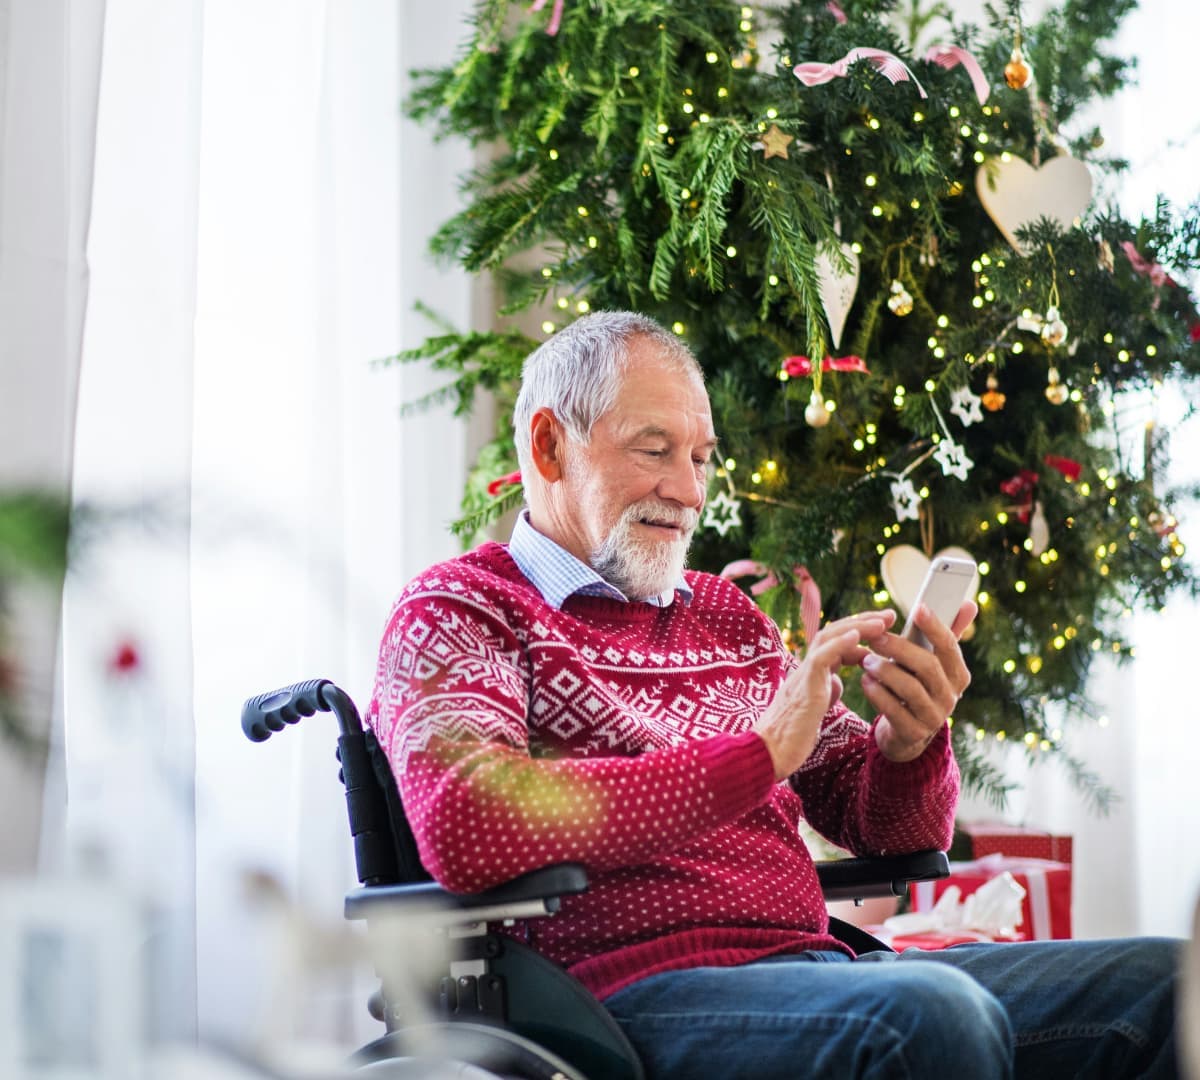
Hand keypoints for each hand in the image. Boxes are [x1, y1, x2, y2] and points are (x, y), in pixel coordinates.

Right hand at [755, 610, 895, 779]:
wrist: (768, 754)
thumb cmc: (790, 736)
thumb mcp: (815, 708)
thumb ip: (826, 691)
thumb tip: (838, 682)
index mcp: (811, 673)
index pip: (836, 643)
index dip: (860, 633)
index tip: (884, 629)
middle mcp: (806, 668)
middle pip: (833, 632)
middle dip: (863, 621)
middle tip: (889, 615)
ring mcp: (803, 676)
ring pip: (827, 638)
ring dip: (856, 626)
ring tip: (880, 621)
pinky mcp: (804, 689)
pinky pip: (820, 659)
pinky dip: (839, 644)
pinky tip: (857, 636)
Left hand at [860, 601, 975, 762]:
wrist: (908, 732)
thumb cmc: (919, 685)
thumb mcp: (934, 662)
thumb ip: (948, 634)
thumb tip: (969, 603)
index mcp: (958, 674)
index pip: (949, 646)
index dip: (935, 626)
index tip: (918, 607)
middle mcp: (951, 696)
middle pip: (928, 666)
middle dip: (899, 649)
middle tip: (875, 637)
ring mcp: (933, 717)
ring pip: (910, 689)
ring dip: (885, 671)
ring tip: (866, 660)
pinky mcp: (913, 733)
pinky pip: (894, 711)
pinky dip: (878, 694)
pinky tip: (865, 681)